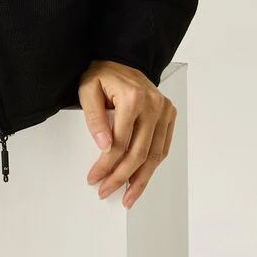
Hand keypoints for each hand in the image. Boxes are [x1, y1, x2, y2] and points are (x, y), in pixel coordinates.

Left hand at [77, 59, 174, 208]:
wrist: (122, 59)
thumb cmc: (102, 75)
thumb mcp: (87, 91)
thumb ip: (94, 118)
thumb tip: (103, 145)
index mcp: (133, 99)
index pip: (120, 143)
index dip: (106, 165)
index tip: (94, 178)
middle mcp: (154, 105)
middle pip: (139, 153)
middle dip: (121, 177)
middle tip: (106, 191)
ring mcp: (164, 111)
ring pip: (155, 155)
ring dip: (141, 179)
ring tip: (128, 197)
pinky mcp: (169, 115)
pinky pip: (163, 147)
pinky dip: (152, 165)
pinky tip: (141, 179)